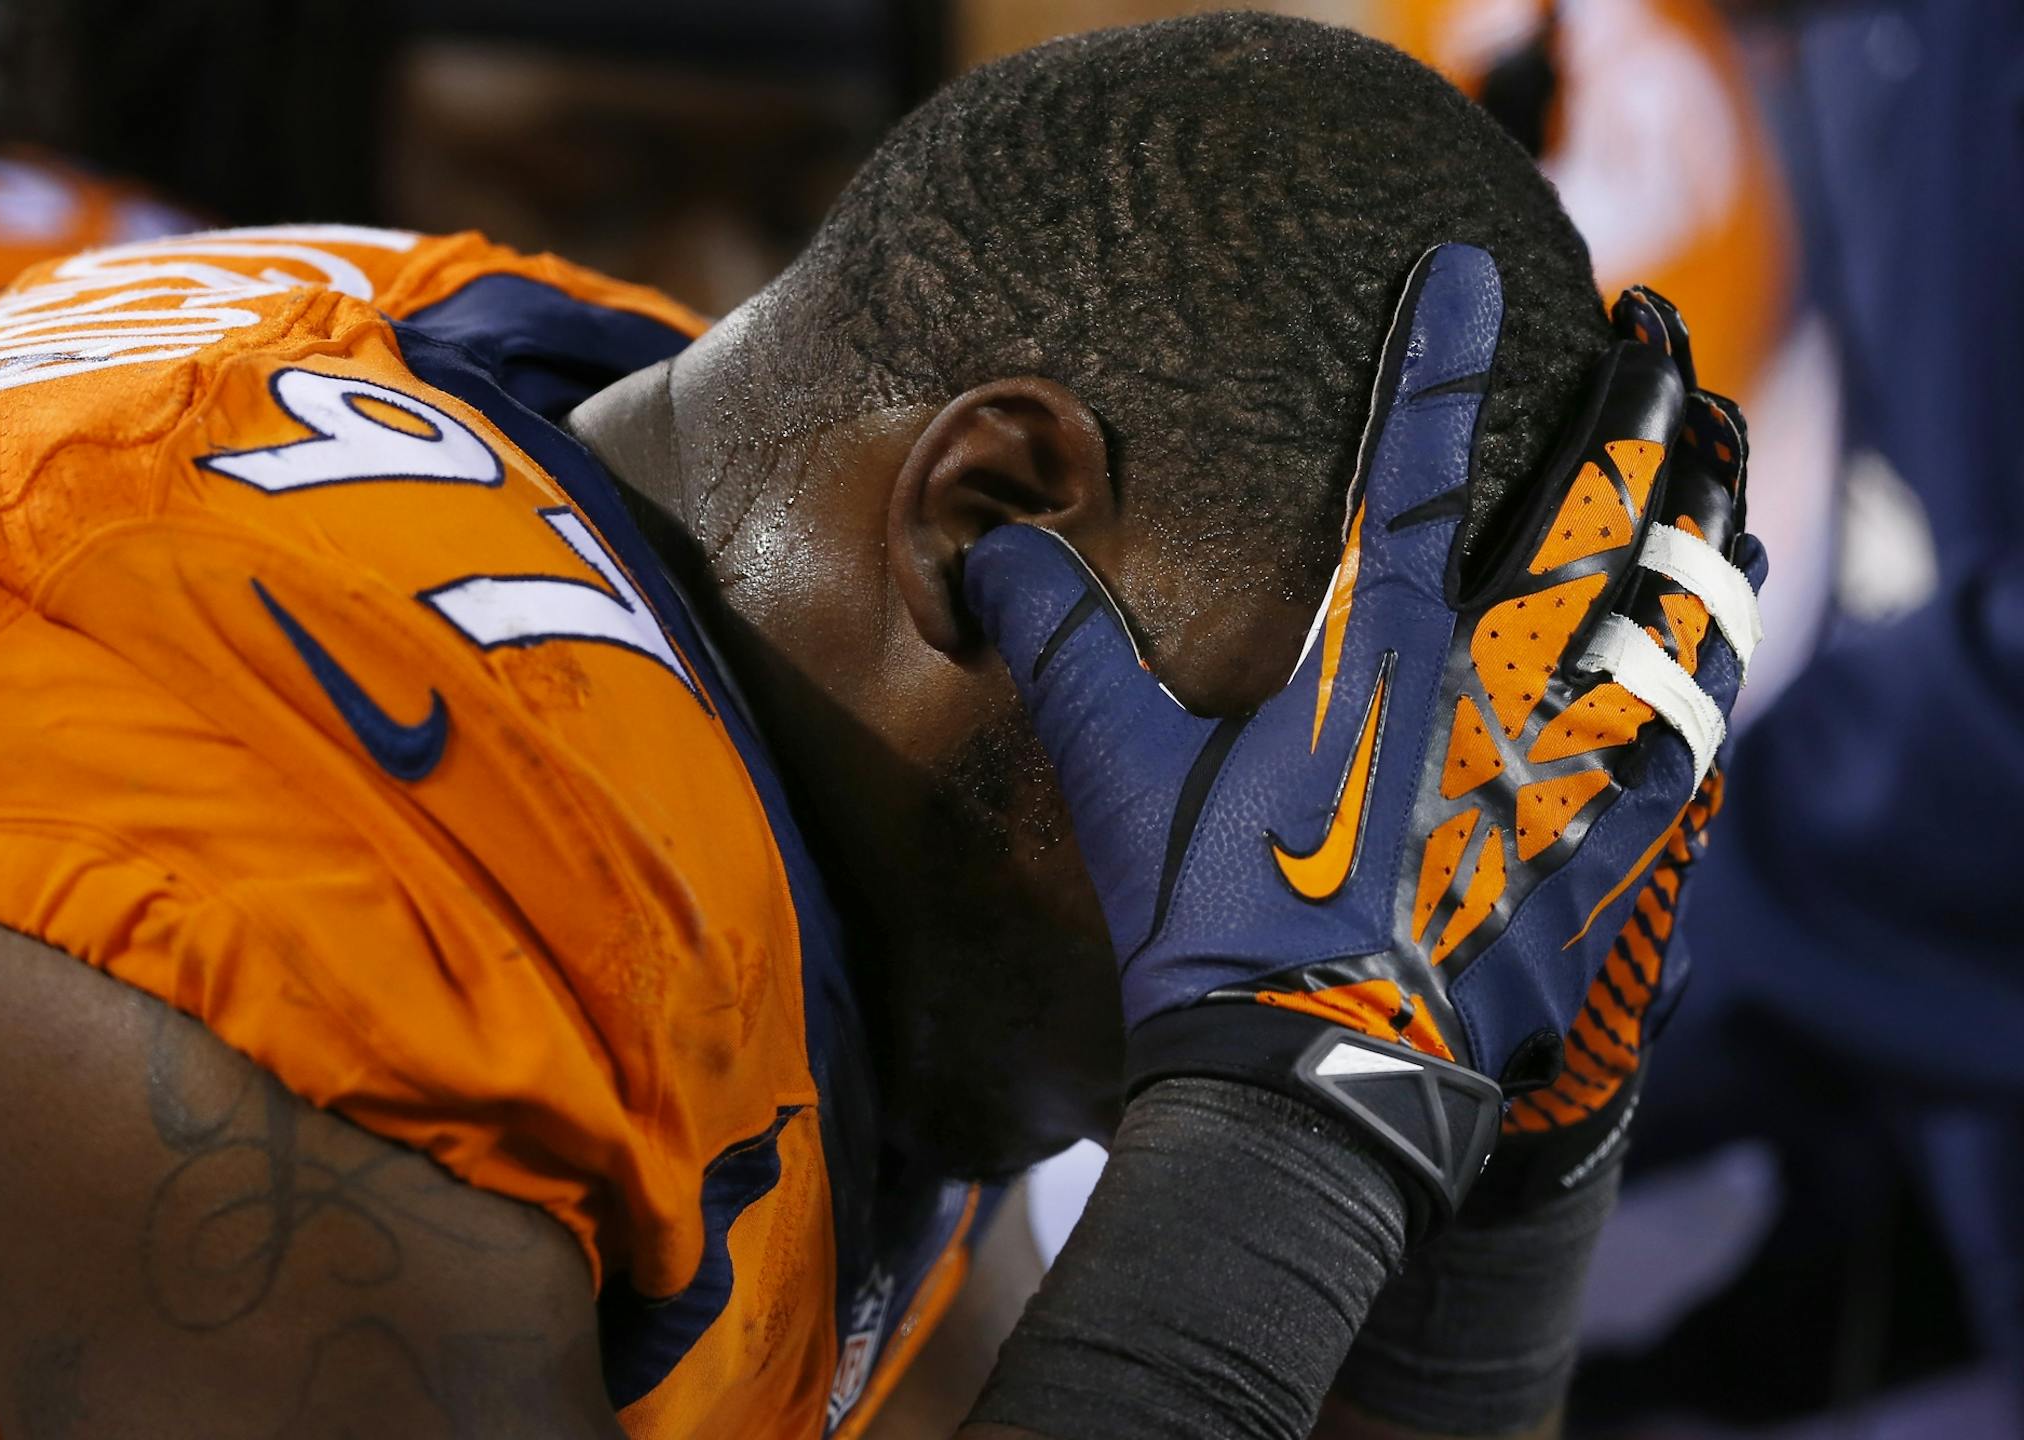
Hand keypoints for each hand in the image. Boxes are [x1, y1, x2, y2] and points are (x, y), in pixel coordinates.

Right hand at [963, 246, 1763, 1219]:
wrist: (1305, 1093)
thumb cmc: (1211, 931)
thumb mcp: (1118, 782)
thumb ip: (1065, 650)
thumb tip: (989, 544)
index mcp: (1373, 662)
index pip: (1409, 475)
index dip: (1437, 362)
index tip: (1471, 270)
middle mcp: (1488, 701)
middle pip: (1585, 527)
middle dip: (1625, 417)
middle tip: (1653, 337)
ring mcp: (1557, 786)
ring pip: (1664, 627)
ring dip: (1697, 533)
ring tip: (1720, 467)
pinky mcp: (1595, 872)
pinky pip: (1683, 761)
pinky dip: (1707, 692)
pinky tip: (1725, 660)